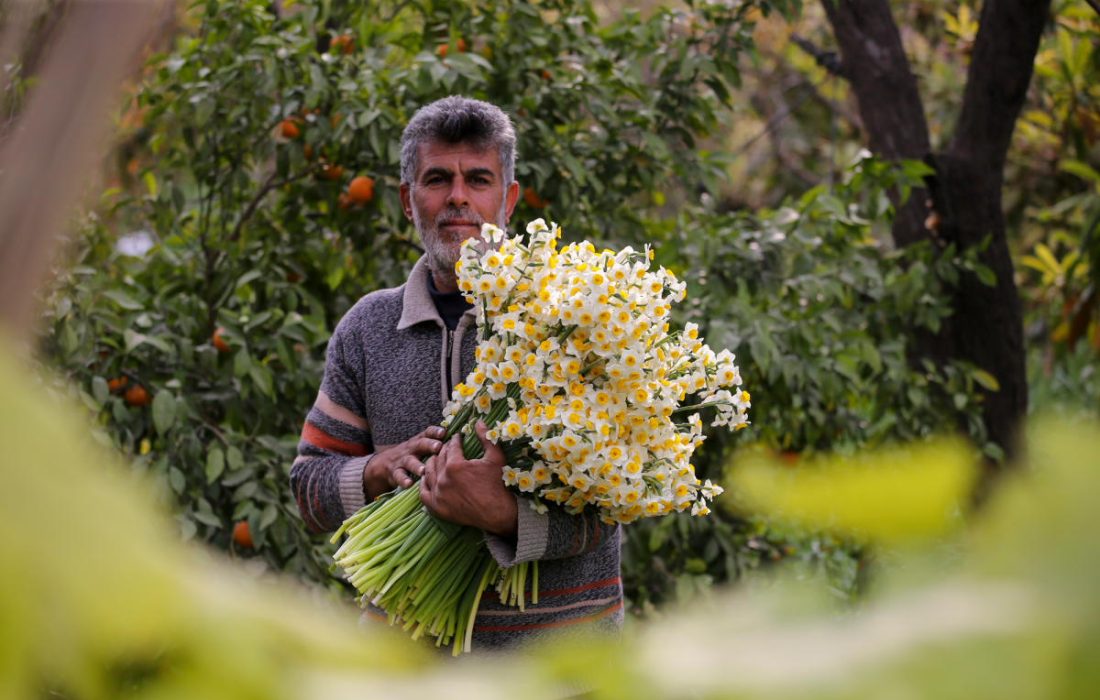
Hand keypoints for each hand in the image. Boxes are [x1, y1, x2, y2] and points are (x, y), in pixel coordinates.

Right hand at [362, 426, 445, 498]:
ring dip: (417, 465)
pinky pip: (399, 476)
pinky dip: (404, 480)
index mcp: (420, 440)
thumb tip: (461, 441)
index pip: (428, 433)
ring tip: (423, 470)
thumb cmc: (413, 455)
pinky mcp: (395, 472)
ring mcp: (403, 460)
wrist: (385, 464)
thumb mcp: (423, 446)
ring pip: (410, 461)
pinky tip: (409, 484)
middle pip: (420, 444)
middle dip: (429, 445)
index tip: (444, 432)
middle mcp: (412, 448)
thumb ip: (438, 443)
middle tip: (438, 447)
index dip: (435, 431)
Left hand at [420, 421, 517, 536]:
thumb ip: (486, 438)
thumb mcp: (495, 458)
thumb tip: (479, 421)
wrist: (497, 513)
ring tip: (437, 460)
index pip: (451, 447)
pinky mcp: (437, 507)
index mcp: (455, 465)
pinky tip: (428, 478)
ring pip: (429, 473)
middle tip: (449, 448)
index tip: (458, 438)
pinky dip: (424, 484)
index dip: (455, 440)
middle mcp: (443, 479)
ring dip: (432, 464)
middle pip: (438, 459)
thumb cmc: (498, 484)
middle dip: (444, 450)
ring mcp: (438, 494)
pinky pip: (423, 492)